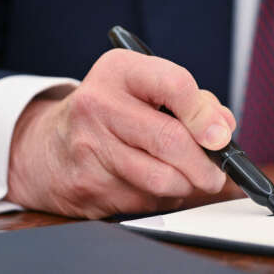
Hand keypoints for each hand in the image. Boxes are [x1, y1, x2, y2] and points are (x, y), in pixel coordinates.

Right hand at [6, 49, 235, 218]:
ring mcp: (89, 149)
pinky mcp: (88, 186)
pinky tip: (150, 184)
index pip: (175, 85)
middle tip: (216, 173)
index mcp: (118, 72)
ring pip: (161, 179)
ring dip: (186, 185)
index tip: (221, 136)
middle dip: (206, 165)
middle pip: (171, 140)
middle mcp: (97, 106)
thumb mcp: (144, 89)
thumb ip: (190, 103)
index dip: (206, 114)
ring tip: (184, 177)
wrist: (50, 146)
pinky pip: (144, 201)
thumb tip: (223, 129)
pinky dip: (160, 198)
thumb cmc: (110, 113)